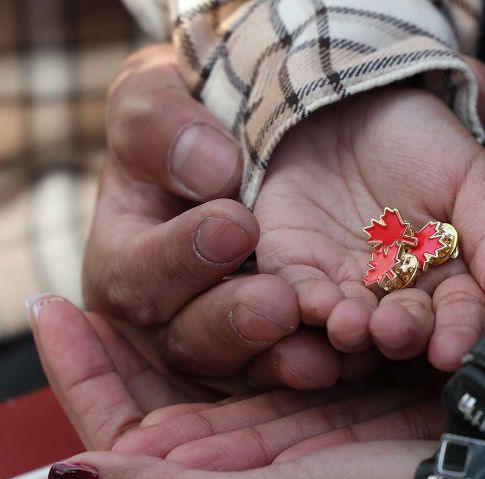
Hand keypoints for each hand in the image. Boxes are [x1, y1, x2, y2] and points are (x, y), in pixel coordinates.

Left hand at [32, 290, 443, 478]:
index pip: (120, 433)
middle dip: (120, 343)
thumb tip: (65, 475)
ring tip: (157, 266)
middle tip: (88, 281)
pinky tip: (239, 280)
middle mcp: (243, 472)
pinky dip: (251, 317)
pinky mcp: (336, 406)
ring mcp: (290, 437)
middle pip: (158, 396)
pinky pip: (273, 352)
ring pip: (213, 368)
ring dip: (186, 319)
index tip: (50, 306)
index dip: (80, 373)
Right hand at [85, 44, 366, 389]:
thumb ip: (159, 125)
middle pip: (188, 342)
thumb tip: (209, 170)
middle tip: (279, 305)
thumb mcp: (157, 99)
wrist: (257, 151)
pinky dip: (329, 362)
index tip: (236, 223)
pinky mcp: (278, 356)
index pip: (135, 274)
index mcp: (123, 261)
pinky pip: (299, 370)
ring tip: (324, 353)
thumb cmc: (188, 125)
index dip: (180, 256)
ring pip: (248, 372)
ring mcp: (224, 348)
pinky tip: (361, 355)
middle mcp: (167, 321)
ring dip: (285, 361)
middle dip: (234, 323)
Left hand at [249, 46, 484, 372]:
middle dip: (399, 334)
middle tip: (394, 331)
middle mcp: (396, 296)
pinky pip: (294, 298)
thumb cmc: (420, 138)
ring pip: (347, 326)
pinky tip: (311, 306)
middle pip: (402, 330)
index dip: (457, 334)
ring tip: (349, 327)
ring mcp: (343, 288)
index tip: (451, 351)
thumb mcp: (469, 175)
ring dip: (348, 333)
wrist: (347, 98)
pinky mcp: (294, 271)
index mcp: (447, 280)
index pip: (458, 316)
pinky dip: (300, 306)